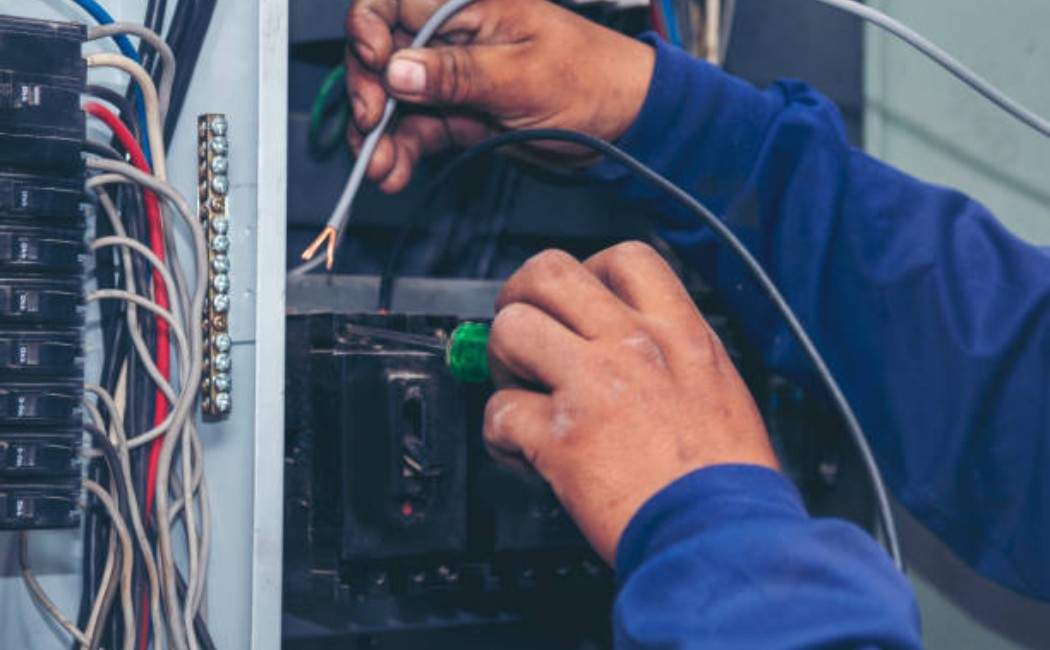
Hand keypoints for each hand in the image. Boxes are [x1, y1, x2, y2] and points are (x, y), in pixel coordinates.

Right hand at [344, 0, 654, 191]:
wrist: (623, 123)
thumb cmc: (591, 79)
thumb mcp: (521, 76)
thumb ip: (456, 73)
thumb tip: (398, 69)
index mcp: (467, 3)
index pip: (390, 2)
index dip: (367, 31)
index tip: (374, 66)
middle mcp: (453, 35)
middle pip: (382, 55)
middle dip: (368, 93)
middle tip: (370, 125)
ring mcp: (453, 77)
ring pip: (394, 100)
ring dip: (380, 135)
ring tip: (380, 166)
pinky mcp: (458, 113)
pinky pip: (417, 130)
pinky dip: (402, 152)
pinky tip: (394, 171)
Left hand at [484, 242, 778, 562]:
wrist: (724, 537)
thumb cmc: (728, 480)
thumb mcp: (721, 390)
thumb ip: (671, 357)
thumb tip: (621, 346)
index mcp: (679, 333)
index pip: (624, 257)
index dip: (586, 272)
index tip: (575, 304)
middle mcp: (633, 346)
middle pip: (549, 272)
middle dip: (521, 297)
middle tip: (524, 334)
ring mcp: (593, 386)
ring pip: (510, 329)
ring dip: (503, 362)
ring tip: (520, 392)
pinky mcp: (561, 437)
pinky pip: (498, 412)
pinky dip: (499, 436)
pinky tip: (523, 453)